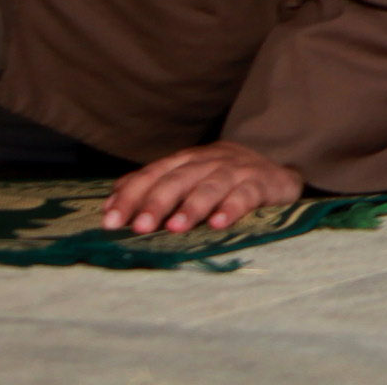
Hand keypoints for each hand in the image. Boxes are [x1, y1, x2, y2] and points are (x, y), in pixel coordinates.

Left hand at [101, 140, 301, 233]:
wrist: (277, 171)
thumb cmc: (222, 180)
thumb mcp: (188, 178)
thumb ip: (152, 188)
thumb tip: (109, 206)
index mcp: (186, 160)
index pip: (153, 174)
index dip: (131, 196)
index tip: (110, 221)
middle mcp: (209, 161)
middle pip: (179, 178)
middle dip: (157, 202)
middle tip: (140, 227)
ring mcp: (237, 170)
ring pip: (211, 185)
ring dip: (192, 205)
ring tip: (176, 227)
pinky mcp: (264, 182)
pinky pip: (246, 194)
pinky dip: (232, 207)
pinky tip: (219, 223)